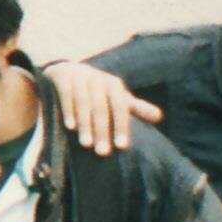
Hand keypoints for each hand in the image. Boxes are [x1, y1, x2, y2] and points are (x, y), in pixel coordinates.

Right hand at [44, 59, 159, 154]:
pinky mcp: (61, 75)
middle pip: (101, 108)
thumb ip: (135, 107)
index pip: (120, 107)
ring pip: (83, 102)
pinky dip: (68, 110)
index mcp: (114, 85)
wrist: (67, 69)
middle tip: (102, 152)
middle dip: (102, 131)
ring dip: (84, 124)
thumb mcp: (116, 97)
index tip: (122, 147)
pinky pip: (66, 94)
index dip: (122, 126)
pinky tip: (70, 127)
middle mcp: (97, 78)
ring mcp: (79, 76)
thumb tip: (159, 117)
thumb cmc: (97, 90)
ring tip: (86, 144)